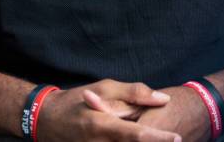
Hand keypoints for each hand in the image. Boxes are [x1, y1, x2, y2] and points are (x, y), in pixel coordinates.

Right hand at [36, 78, 182, 140]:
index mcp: (102, 125)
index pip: (137, 135)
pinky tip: (134, 136)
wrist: (46, 120)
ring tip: (154, 135)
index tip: (177, 137)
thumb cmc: (78, 100)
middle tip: (170, 137)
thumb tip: (163, 99)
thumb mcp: (104, 88)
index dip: (159, 138)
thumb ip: (133, 93)